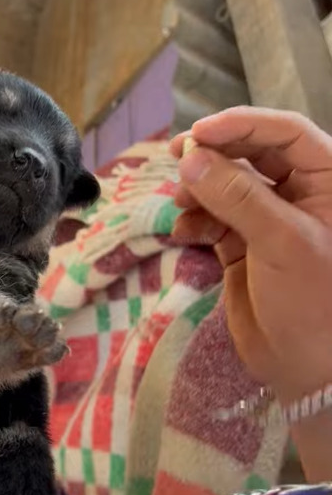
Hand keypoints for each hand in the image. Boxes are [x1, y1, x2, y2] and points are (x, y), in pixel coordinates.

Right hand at [170, 108, 331, 405]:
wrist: (310, 369)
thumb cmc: (315, 302)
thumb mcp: (282, 242)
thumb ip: (237, 196)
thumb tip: (191, 158)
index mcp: (328, 180)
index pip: (285, 132)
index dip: (242, 125)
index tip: (199, 133)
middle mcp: (300, 192)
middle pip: (251, 152)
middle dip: (214, 154)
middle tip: (177, 156)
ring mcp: (270, 218)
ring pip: (227, 183)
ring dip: (199, 188)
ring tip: (180, 202)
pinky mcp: (243, 244)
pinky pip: (213, 217)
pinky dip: (195, 220)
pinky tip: (184, 232)